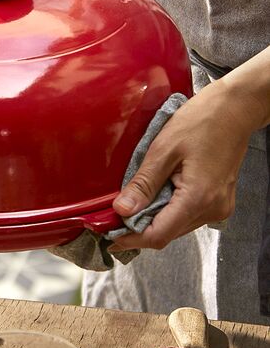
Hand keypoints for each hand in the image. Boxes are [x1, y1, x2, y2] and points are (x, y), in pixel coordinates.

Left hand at [108, 79, 260, 251]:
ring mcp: (219, 207)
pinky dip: (168, 210)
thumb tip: (122, 209)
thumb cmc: (203, 120)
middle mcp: (212, 209)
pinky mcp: (219, 201)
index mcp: (198, 198)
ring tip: (134, 203)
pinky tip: (155, 195)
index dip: (131, 238)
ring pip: (177, 226)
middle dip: (139, 229)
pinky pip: (188, 215)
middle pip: (167, 233)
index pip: (159, 235)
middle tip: (115, 217)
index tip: (110, 234)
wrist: (236, 108)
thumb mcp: (164, 149)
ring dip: (153, 219)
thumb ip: (143, 183)